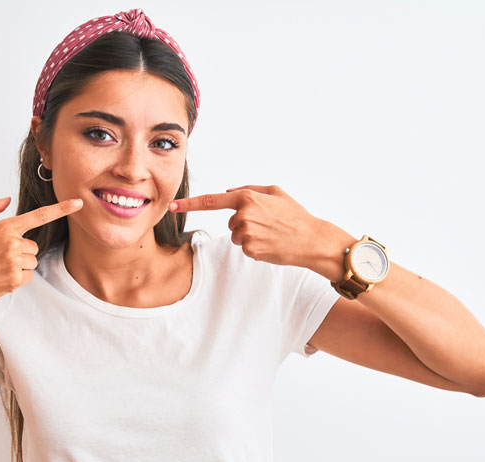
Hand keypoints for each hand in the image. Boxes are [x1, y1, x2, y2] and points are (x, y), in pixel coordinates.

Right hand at [0, 196, 82, 308]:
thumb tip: (7, 199)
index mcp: (4, 228)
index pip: (39, 215)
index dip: (62, 208)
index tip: (78, 203)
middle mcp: (12, 244)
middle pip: (33, 246)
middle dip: (21, 251)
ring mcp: (15, 262)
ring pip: (32, 261)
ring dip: (20, 265)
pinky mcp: (16, 279)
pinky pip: (28, 276)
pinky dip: (17, 277)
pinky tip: (0, 277)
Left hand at [168, 185, 325, 267]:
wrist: (312, 239)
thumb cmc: (295, 215)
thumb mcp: (275, 192)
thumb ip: (249, 189)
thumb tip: (226, 192)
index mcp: (247, 198)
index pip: (211, 201)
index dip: (189, 204)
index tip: (172, 206)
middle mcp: (243, 215)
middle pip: (230, 222)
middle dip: (244, 223)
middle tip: (269, 224)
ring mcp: (246, 234)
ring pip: (236, 236)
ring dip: (250, 236)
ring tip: (271, 234)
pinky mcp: (250, 249)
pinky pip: (245, 248)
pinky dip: (256, 247)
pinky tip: (271, 244)